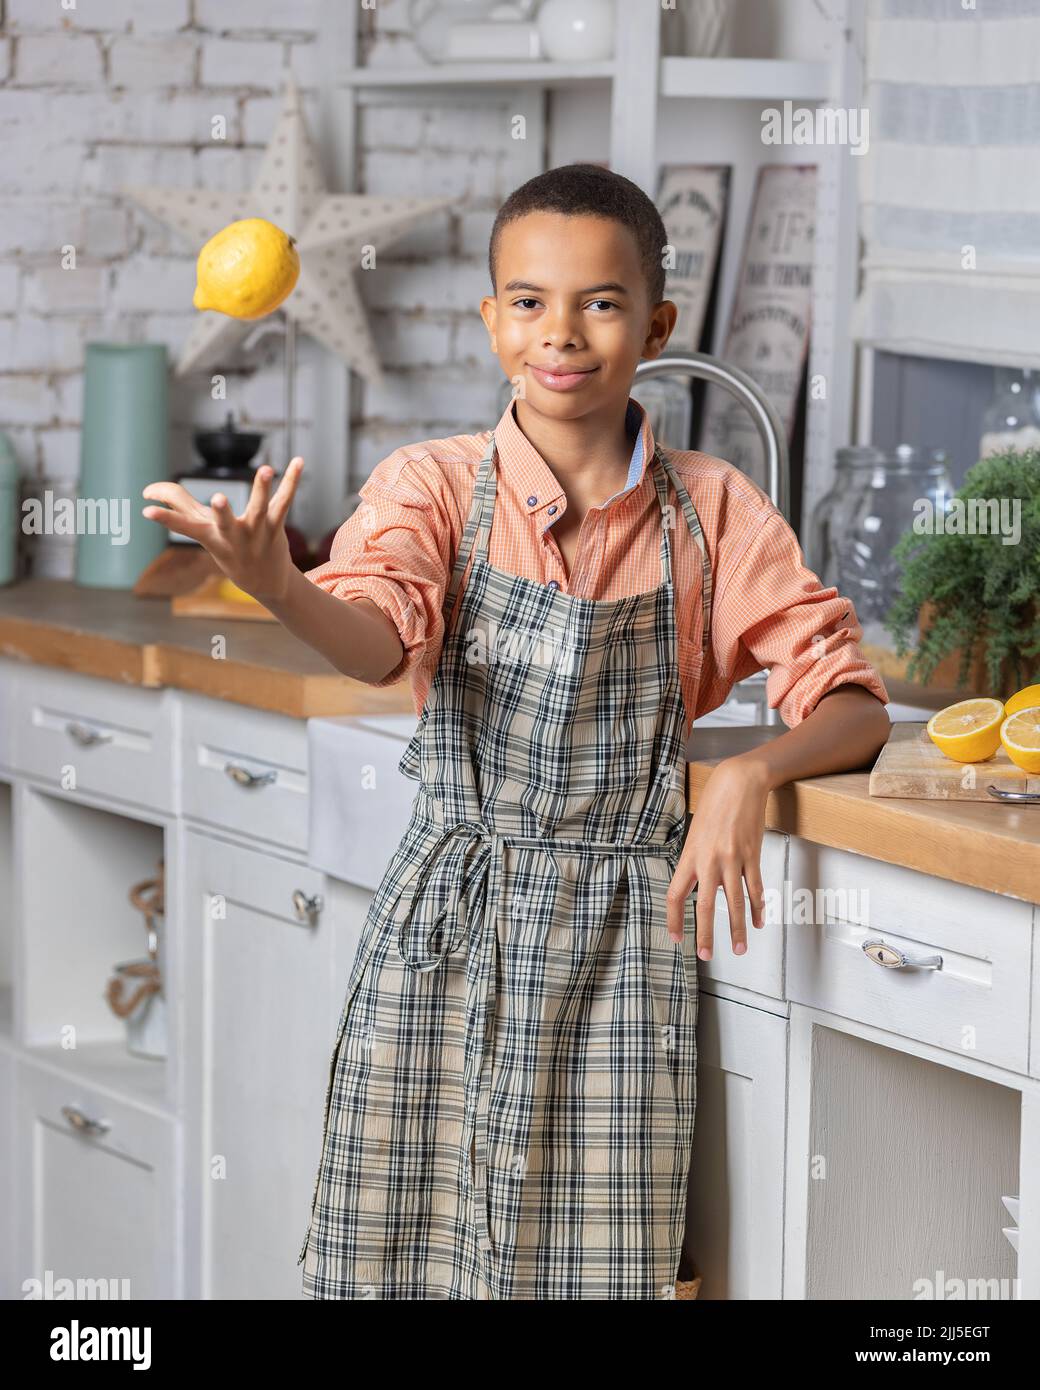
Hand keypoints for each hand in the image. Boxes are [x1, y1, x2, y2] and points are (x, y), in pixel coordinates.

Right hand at [142, 458, 303, 602]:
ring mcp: (256, 533)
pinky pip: (284, 502)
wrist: (266, 583)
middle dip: (221, 511)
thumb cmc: (228, 551)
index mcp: (211, 538)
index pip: (184, 528)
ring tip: (266, 469)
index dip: (165, 519)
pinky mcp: (276, 528)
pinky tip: (298, 462)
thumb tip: (150, 492)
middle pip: (226, 522)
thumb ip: (179, 507)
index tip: (146, 511)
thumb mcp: (203, 532)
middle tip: (218, 499)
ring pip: (260, 509)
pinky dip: (291, 481)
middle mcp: (233, 537)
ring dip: (261, 488)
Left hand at [666, 756, 769, 958]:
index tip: (676, 937)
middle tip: (705, 955)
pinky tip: (759, 921)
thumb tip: (696, 883)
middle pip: (705, 905)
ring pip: (735, 902)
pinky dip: (758, 907)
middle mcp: (709, 860)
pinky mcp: (752, 855)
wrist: (739, 783)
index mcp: (690, 855)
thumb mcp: (696, 832)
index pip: (676, 894)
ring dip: (738, 929)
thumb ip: (695, 859)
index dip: (674, 918)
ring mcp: (732, 859)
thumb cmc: (715, 804)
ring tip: (740, 948)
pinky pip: (755, 888)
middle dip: (705, 934)